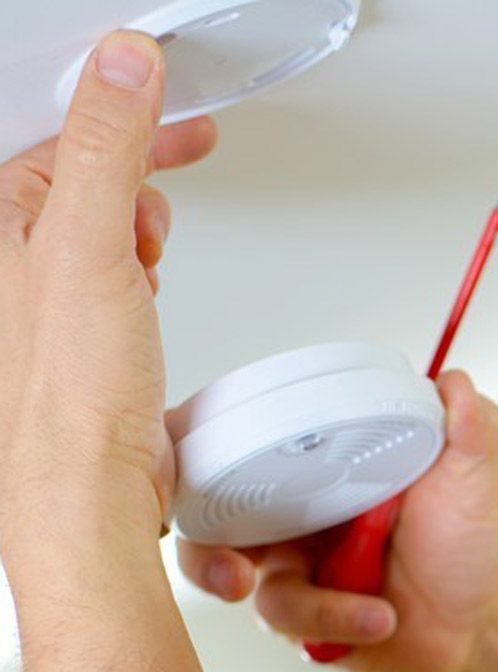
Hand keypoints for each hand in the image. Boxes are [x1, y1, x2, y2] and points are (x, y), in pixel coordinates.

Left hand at [0, 31, 217, 571]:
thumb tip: (123, 63)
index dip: (118, 102)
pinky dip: (140, 263)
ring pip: (96, 221)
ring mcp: (44, 296)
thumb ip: (105, 147)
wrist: (88, 485)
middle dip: (135, 159)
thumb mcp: (87, 244)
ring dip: (139, 217)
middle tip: (183, 139)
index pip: (55, 129)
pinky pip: (109, 270)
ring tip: (156, 236)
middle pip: (76, 170)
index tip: (165, 88)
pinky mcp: (79, 332)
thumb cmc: (67, 393)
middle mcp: (8, 256)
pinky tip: (150, 280)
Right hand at [177, 370, 497, 671]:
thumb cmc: (471, 540)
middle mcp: (289, 508)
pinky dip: (336, 620)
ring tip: (379, 612)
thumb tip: (452, 379)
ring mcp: (289, 564)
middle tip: (236, 573)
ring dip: (311, 602)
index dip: (193, 445)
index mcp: (316, 460)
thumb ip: (469, 422)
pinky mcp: (298, 616)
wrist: (483, 621)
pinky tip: (383, 619)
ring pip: (241, 579)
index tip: (189, 460)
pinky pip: (284, 620)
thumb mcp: (475, 474)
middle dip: (204, 550)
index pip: (235, 437)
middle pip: (203, 515)